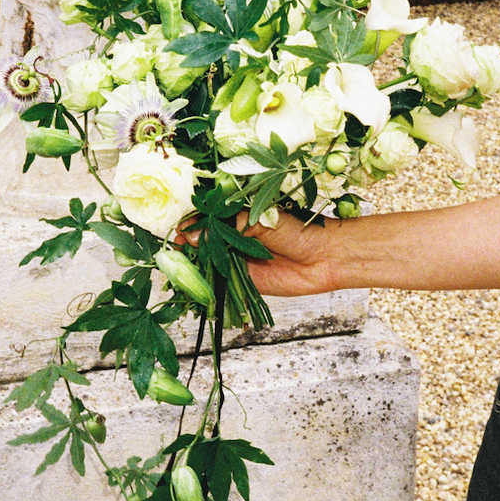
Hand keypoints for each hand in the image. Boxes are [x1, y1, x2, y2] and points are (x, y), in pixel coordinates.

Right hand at [175, 210, 339, 297]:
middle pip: (201, 241)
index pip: (206, 218)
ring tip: (180, 263)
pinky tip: (193, 281)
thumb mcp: (260, 220)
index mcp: (237, 218)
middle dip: (186, 244)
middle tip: (175, 247)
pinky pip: (218, 282)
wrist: (324, 257)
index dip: (190, 222)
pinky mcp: (240, 281)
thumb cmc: (297, 230)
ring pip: (206, 262)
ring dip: (192, 264)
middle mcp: (233, 238)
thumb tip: (193, 233)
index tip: (177, 227)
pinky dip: (204, 283)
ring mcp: (235, 260)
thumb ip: (227, 227)